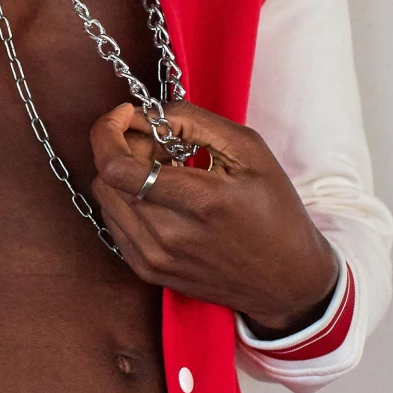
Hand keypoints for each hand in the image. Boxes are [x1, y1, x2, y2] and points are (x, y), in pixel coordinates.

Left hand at [90, 101, 339, 335]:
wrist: (286, 278)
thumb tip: (143, 113)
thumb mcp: (249, 150)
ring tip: (163, 170)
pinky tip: (160, 197)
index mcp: (200, 202)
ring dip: (123, 173)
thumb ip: (192, 122)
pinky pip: (114, 222)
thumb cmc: (275, 210)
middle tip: (158, 143)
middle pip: (106, 177)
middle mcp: (169, 236)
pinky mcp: (148, 271)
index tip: (125, 114)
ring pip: (105, 198)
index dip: (108, 131)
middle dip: (122, 146)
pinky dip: (127, 199)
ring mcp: (154, 259)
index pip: (117, 166)